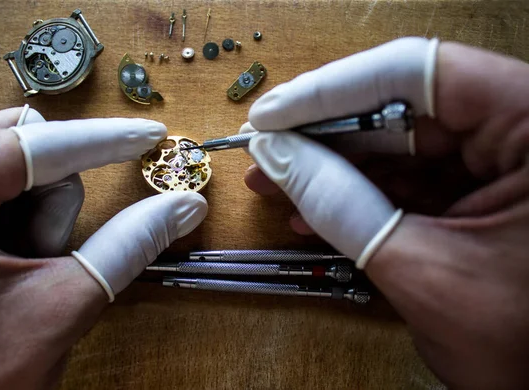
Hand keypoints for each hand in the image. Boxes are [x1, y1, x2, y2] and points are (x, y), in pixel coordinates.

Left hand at [0, 107, 207, 388]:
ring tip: (20, 274)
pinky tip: (7, 265)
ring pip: (7, 169)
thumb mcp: (56, 309)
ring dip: (35, 217)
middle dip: (53, 200)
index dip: (104, 140)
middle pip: (18, 145)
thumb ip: (126, 247)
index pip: (36, 144)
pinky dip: (17, 220)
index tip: (149, 135)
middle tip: (48, 253)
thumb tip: (183, 205)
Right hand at [244, 37, 528, 387]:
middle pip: (404, 108)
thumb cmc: (525, 346)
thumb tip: (276, 157)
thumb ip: (342, 206)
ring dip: (335, 168)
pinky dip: (363, 197)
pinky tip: (314, 211)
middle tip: (265, 150)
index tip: (272, 115)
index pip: (419, 75)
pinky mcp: (486, 193)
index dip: (332, 90)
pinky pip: (415, 182)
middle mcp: (524, 132)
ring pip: (403, 147)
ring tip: (276, 183)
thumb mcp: (421, 271)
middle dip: (324, 135)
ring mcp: (508, 163)